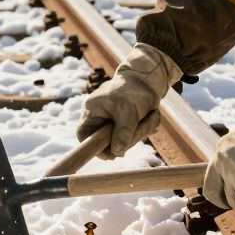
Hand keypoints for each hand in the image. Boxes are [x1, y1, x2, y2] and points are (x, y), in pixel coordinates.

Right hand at [77, 43, 181, 158]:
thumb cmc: (135, 91)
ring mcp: (110, 120)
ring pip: (121, 140)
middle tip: (143, 128)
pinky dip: (142, 129)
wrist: (149, 79)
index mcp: (92, 110)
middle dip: (127, 139)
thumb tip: (116, 152)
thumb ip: (123, 133)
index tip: (112, 155)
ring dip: (139, 132)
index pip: (83, 135)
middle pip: (105, 142)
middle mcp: (98, 116)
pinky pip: (130, 136)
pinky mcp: (122, 123)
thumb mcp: (129, 112)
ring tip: (151, 117)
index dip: (93, 148)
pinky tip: (150, 117)